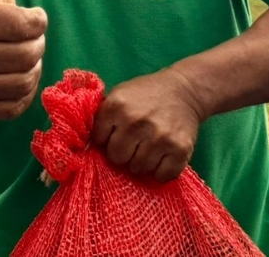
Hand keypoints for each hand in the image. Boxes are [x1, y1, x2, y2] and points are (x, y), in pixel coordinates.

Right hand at [0, 0, 46, 127]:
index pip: (29, 24)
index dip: (34, 20)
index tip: (26, 17)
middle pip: (31, 53)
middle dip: (33, 46)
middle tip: (19, 40)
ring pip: (25, 80)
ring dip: (27, 70)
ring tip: (13, 58)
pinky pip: (16, 104)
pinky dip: (18, 93)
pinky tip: (5, 79)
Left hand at [91, 67, 206, 182]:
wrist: (184, 90)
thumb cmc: (146, 95)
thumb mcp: (119, 95)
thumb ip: (103, 116)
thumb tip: (84, 145)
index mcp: (116, 106)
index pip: (99, 140)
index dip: (107, 139)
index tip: (116, 134)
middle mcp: (136, 122)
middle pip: (117, 158)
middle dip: (123, 154)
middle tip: (134, 143)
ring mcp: (159, 137)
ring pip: (139, 169)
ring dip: (142, 162)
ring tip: (148, 147)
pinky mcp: (180, 149)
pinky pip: (162, 176)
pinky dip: (161, 171)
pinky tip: (162, 156)